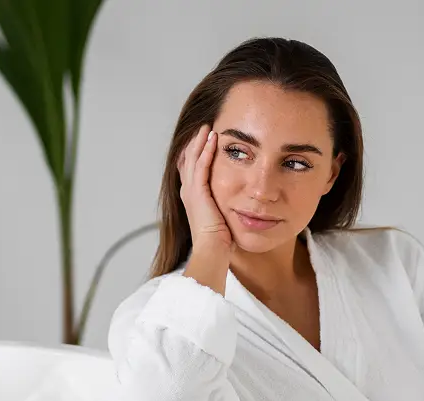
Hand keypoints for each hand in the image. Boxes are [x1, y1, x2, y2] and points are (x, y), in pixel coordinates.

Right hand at [178, 124, 232, 254]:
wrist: (211, 250)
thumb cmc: (218, 241)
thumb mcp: (220, 218)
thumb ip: (223, 206)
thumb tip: (236, 203)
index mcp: (192, 198)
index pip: (189, 170)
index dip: (194, 154)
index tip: (203, 140)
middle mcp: (187, 192)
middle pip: (187, 160)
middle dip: (195, 143)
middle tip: (203, 128)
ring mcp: (191, 191)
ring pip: (193, 159)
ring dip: (200, 142)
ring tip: (208, 128)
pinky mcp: (198, 192)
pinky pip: (201, 166)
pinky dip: (206, 151)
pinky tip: (213, 140)